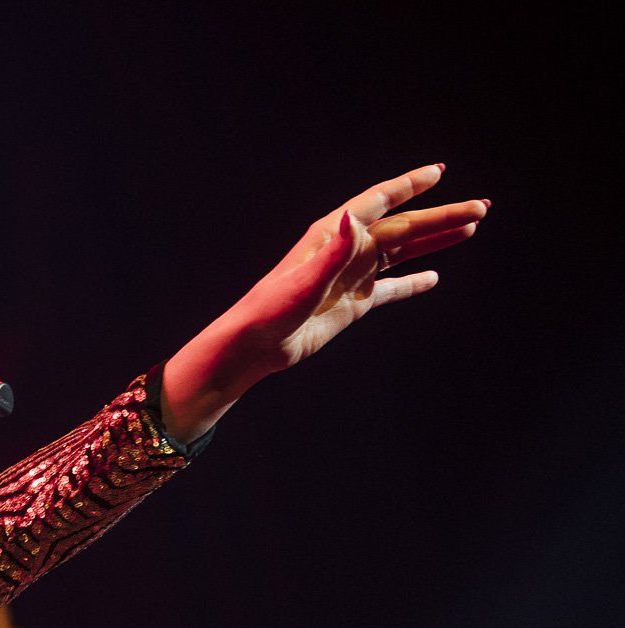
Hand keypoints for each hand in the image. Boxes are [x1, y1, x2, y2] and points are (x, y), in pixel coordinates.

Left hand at [236, 163, 487, 371]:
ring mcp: (351, 276)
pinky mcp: (352, 303)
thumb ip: (334, 251)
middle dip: (442, 217)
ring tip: (471, 228)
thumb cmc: (272, 309)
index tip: (440, 171)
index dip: (409, 185)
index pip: (379, 201)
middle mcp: (346, 250)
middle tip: (482, 208)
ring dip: (435, 240)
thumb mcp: (304, 280)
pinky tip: (434, 277)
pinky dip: (412, 284)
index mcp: (334, 235)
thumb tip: (356, 217)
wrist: (255, 346)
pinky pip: (390, 289)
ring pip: (403, 252)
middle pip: (403, 227)